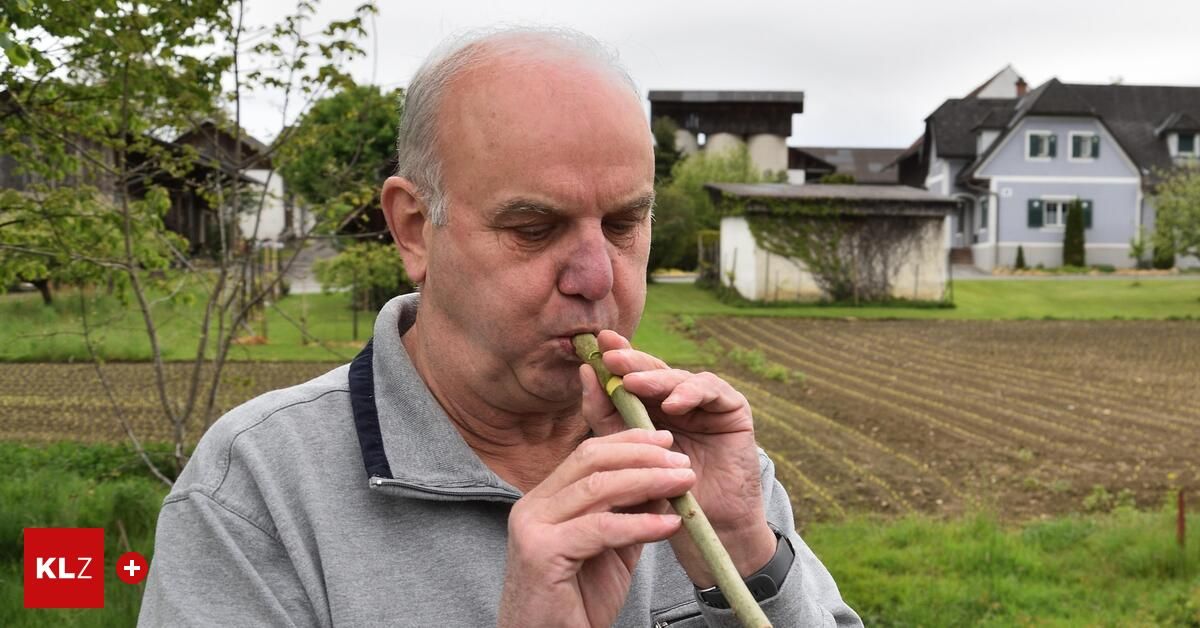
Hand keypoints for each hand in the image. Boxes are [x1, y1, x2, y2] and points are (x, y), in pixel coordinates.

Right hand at [497, 428, 695, 627]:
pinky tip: (669, 525)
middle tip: (682, 461)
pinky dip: (639, 524)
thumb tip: (667, 483)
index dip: (629, 443)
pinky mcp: (540, 553)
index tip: (667, 441)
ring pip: (597, 488)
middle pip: (590, 460)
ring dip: (648, 481)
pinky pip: (600, 529)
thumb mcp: (614, 550)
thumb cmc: (577, 604)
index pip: (587, 454)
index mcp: (545, 500)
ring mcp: (532, 527)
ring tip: (684, 483)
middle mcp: (533, 507)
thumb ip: (633, 515)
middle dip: (642, 456)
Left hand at [580, 330, 776, 587]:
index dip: (614, 359)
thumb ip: (606, 417)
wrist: (707, 531)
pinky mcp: (733, 409)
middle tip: (610, 356)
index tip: (591, 346)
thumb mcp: (625, 455)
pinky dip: (690, 393)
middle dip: (631, 361)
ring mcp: (706, 402)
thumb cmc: (663, 498)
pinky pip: (711, 390)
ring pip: (678, 378)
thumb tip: (587, 374)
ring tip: (633, 383)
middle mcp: (679, 399)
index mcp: (651, 407)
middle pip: (653, 371)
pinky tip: (672, 404)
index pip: (631, 376)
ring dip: (655, 378)